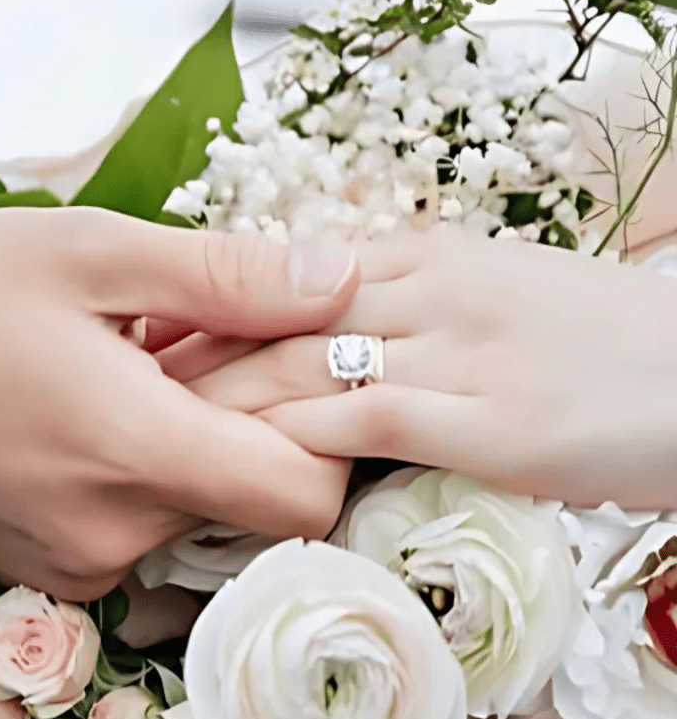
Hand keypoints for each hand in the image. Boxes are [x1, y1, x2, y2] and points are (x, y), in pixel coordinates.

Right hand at [0, 208, 357, 599]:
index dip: (331, 432)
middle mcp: (116, 533)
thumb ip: (231, 276)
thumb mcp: (93, 252)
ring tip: (148, 360)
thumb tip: (341, 281)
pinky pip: (152, 517)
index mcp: (133, 453)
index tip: (305, 365)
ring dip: (205, 431)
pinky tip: (114, 400)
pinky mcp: (58, 565)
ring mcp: (83, 561)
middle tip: (211, 336)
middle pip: (257, 492)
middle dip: (262, 413)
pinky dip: (158, 460)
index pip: (306, 494)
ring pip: (206, 503)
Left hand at [182, 225, 676, 509]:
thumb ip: (409, 295)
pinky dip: (299, 440)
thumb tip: (331, 314)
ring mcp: (454, 354)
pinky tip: (248, 462)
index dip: (215, 303)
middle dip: (199, 349)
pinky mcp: (484, 422)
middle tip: (131, 378)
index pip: (289, 272)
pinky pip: (366, 422)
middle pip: (279, 315)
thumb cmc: (586, 334)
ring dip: (226, 397)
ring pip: (308, 366)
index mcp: (424, 256)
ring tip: (157, 423)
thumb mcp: (489, 288)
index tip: (160, 332)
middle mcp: (426, 293)